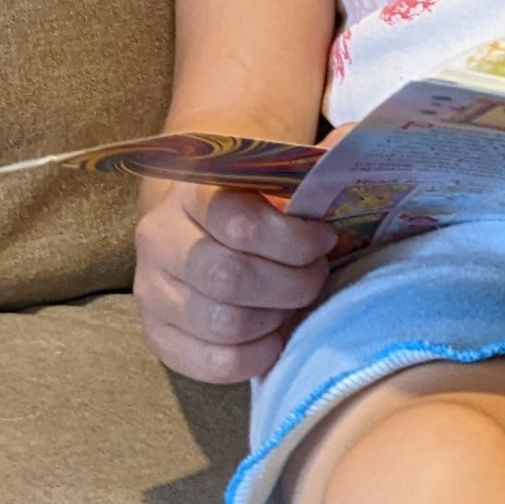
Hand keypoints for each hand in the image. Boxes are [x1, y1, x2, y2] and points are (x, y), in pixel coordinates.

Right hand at [134, 180, 340, 383]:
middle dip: (292, 283)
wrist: (207, 230)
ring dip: (276, 317)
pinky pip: (213, 361)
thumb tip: (352, 141)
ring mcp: (152, 292)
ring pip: (224, 323)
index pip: (239, 222)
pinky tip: (273, 335)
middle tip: (315, 276)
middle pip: (231, 277)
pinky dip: (256, 355)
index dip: (294, 239)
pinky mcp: (158, 336)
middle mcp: (160, 240)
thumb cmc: (260, 207)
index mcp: (192, 193)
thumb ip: (316, 164)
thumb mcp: (283, 179)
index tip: (323, 239)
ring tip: (293, 302)